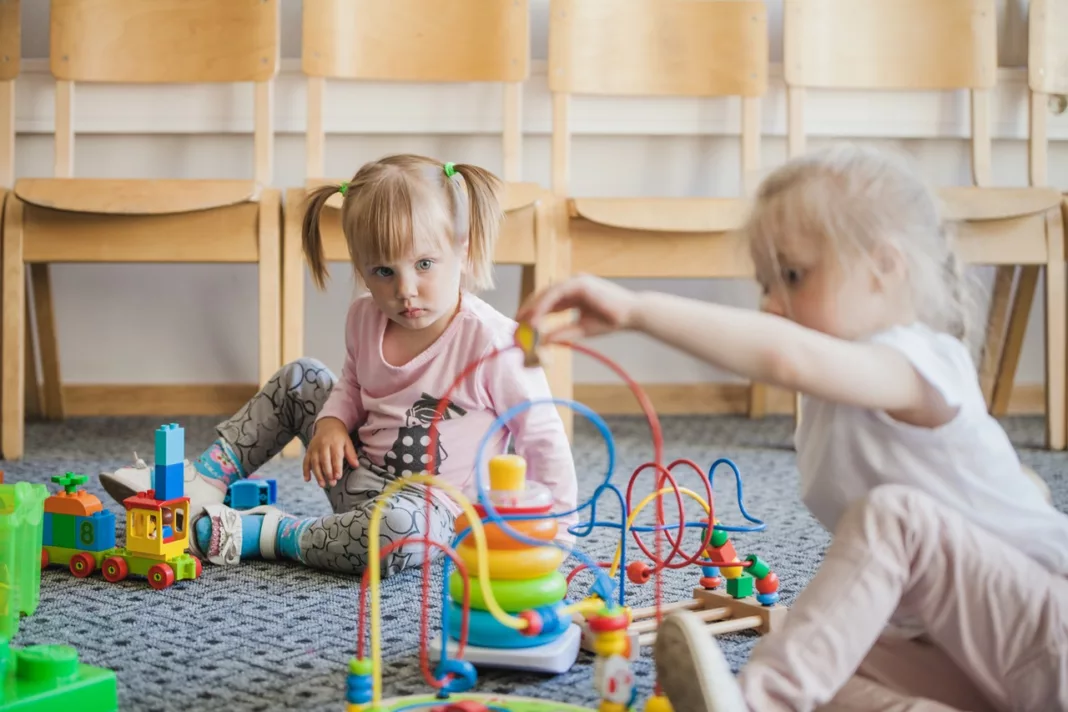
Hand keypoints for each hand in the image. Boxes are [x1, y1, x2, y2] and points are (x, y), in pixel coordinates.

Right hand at [303, 417, 357, 486]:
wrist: (328, 425)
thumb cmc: (339, 436)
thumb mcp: (347, 442)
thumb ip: (351, 454)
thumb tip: (356, 466)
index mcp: (334, 443)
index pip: (335, 457)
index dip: (336, 467)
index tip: (338, 477)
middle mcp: (323, 445)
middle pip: (324, 461)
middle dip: (327, 473)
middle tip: (332, 483)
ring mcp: (314, 448)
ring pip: (314, 462)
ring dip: (318, 475)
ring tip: (322, 485)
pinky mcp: (309, 450)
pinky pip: (305, 461)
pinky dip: (305, 471)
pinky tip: (307, 479)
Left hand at [515, 274, 640, 342]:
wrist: (632, 314)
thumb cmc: (611, 321)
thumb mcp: (581, 329)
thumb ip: (563, 333)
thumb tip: (544, 341)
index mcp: (575, 293)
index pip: (548, 300)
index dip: (534, 311)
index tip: (522, 324)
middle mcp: (573, 284)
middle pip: (544, 294)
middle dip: (528, 308)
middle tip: (516, 323)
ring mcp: (576, 281)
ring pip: (547, 293)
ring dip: (533, 308)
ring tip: (523, 323)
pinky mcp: (580, 283)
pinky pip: (556, 294)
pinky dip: (544, 307)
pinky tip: (536, 319)